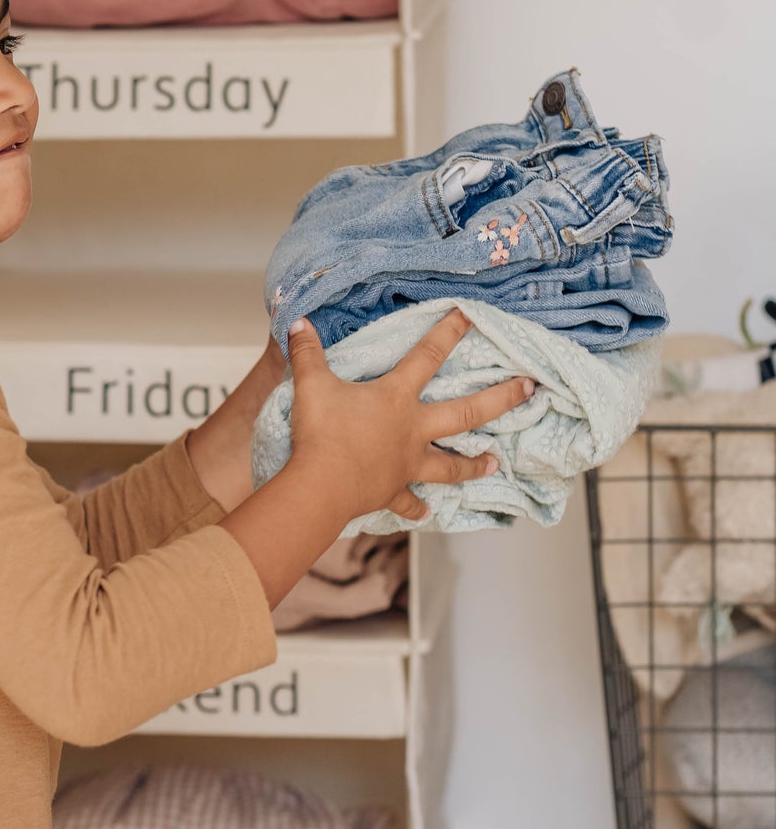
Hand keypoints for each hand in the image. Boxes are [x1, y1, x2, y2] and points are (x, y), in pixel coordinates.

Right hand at [285, 308, 532, 524]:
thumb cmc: (322, 432)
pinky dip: (417, 508)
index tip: (471, 315)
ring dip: (472, 464)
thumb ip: (306, 352)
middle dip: (501, 398)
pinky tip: (426, 512)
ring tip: (494, 463)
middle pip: (466, 412)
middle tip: (530, 390)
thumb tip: (298, 322)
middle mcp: (412, 430)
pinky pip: (408, 502)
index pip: (427, 357)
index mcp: (396, 398)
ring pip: (450, 464)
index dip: (448, 332)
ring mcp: (406, 464)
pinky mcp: (392, 491)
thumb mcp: (311, 383)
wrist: (321, 486)